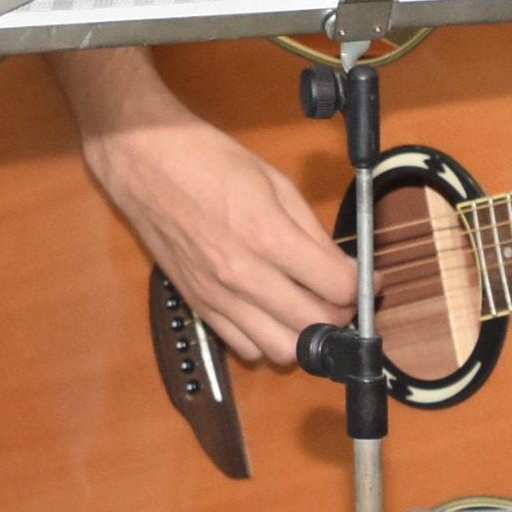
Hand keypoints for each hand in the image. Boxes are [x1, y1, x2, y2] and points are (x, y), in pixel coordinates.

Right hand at [58, 52, 352, 364]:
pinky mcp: (199, 305)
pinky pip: (245, 349)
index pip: (337, 287)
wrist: (144, 161)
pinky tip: (271, 312)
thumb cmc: (206, 160)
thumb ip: (312, 230)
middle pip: (316, 326)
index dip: (363, 287)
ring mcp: (218, 296)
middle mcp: (243, 274)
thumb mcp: (274, 181)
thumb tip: (343, 266)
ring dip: (304, 335)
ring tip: (307, 308)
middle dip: (341, 314)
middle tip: (342, 295)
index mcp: (267, 235)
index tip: (367, 282)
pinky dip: (267, 339)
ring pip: (282, 350)